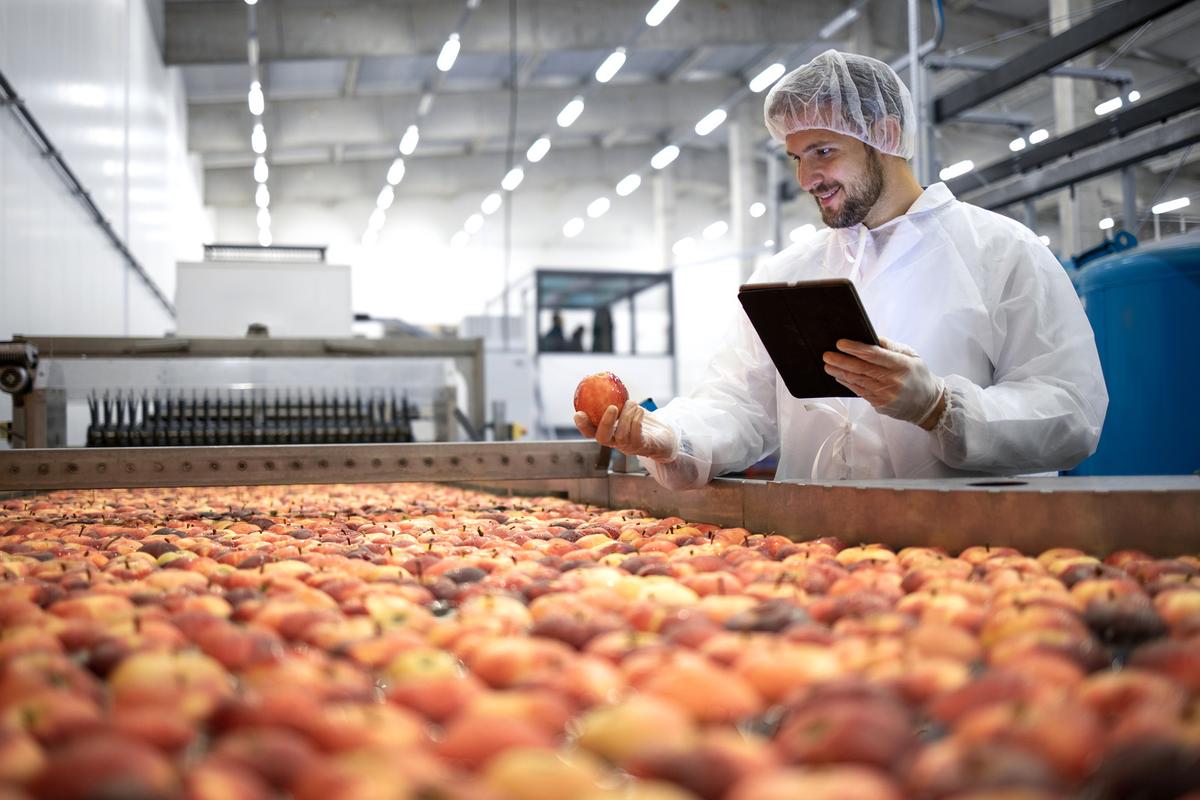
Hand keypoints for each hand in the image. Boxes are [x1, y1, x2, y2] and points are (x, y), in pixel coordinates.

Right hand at [574, 400, 677, 460]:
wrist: (664, 434)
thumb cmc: (642, 418)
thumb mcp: (627, 406)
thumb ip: (616, 398)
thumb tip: (604, 380)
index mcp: (608, 432)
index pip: (590, 432)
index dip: (582, 425)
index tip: (578, 413)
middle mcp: (615, 442)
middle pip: (602, 438)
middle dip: (605, 423)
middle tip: (612, 407)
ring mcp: (629, 447)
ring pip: (621, 435)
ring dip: (627, 416)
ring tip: (633, 403)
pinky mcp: (643, 447)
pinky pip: (636, 435)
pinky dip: (636, 420)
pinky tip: (639, 411)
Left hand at [822, 338, 944, 427]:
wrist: (927, 403)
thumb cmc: (918, 375)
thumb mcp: (911, 356)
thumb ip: (891, 346)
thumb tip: (872, 337)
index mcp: (901, 365)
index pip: (874, 354)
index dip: (855, 349)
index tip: (840, 343)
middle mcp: (892, 380)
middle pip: (862, 368)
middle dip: (842, 361)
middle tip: (827, 355)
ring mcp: (885, 394)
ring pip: (858, 381)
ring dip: (840, 373)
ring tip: (828, 365)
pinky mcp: (879, 404)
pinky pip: (859, 391)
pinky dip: (847, 383)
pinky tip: (839, 376)